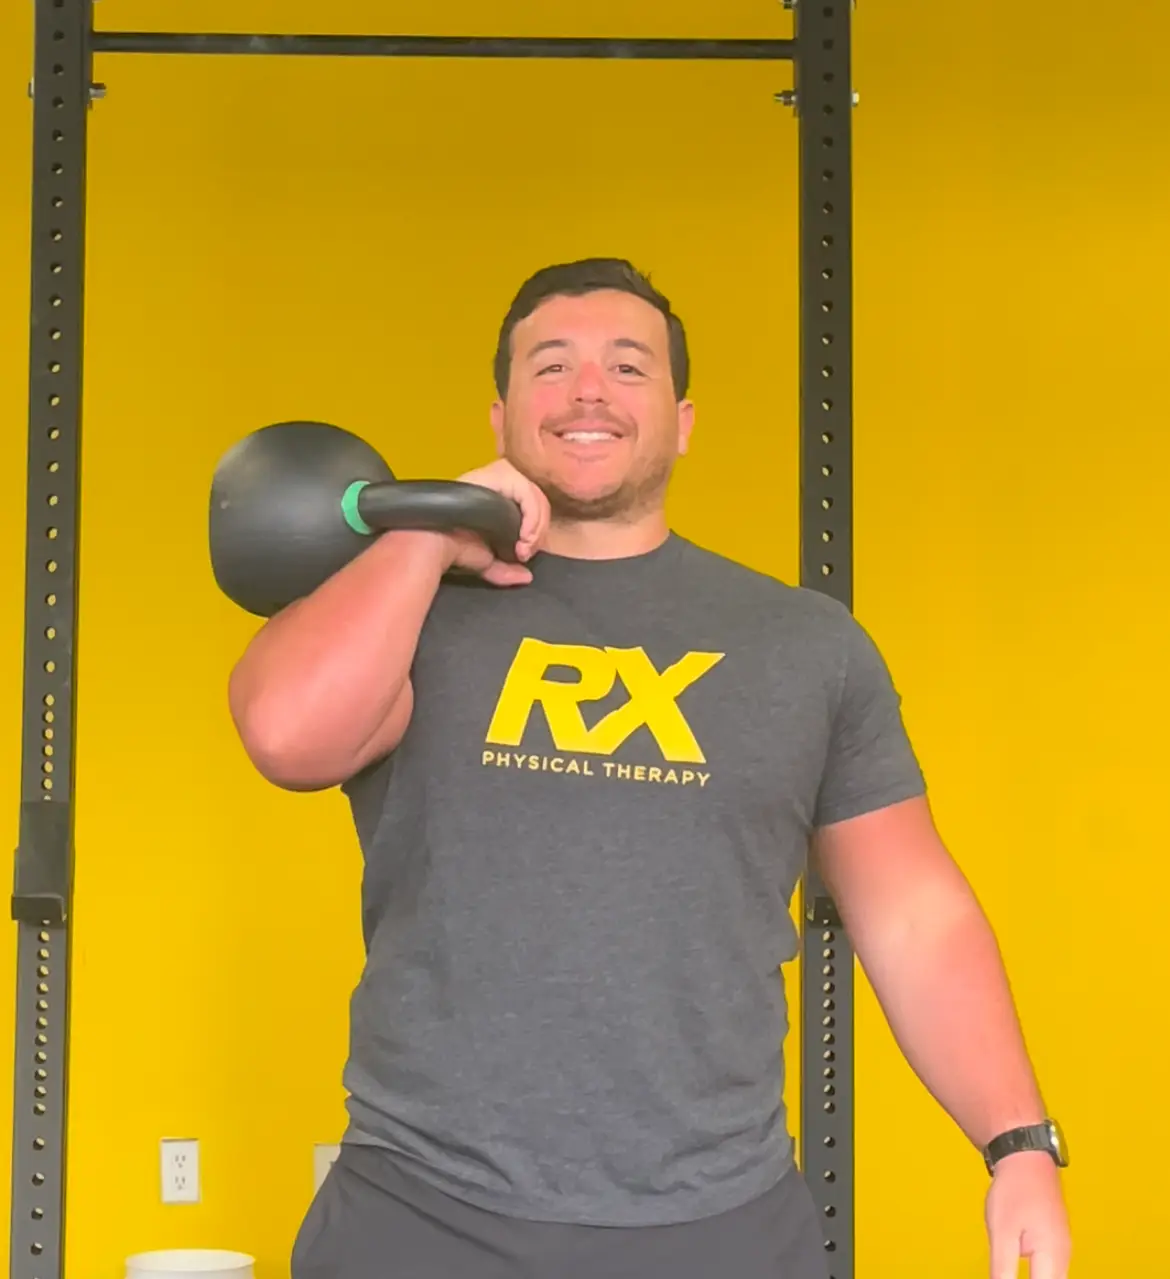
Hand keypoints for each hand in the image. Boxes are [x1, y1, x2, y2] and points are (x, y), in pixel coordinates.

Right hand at [443, 459, 549, 586]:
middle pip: (535, 496)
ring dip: (536, 524)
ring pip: (533, 492)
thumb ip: (508, 569)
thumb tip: (526, 577)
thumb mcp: (487, 562)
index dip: (534, 527)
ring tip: (524, 548)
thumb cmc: (453, 551)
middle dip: (538, 528)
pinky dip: (532, 516)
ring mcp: (493, 476)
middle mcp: (494, 484)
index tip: (525, 553)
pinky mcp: (494, 476)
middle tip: (527, 552)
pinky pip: (526, 491)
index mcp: (492, 499)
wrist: (435, 544)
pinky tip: (525, 537)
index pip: (528, 503)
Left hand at [985, 1152, 1070, 1277]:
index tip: (1006, 1277)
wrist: (1026, 1158)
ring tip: (1008, 1270)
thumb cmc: (1014, 1192)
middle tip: (1005, 1273)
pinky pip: (1049, 1269)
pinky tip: (1015, 1267)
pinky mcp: (1054, 1241)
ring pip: (1051, 1278)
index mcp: (1052, 1259)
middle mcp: (1063, 1258)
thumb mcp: (1001, 1233)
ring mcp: (1061, 1249)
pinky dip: (1036, 1274)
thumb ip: (1003, 1270)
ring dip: (1035, 1277)